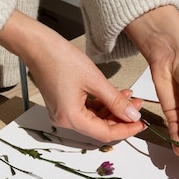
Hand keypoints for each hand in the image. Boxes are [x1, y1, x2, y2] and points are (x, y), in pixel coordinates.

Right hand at [0, 10, 144, 142]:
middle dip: (121, 118)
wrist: (37, 45)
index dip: (126, 130)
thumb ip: (116, 101)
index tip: (141, 124)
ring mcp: (63, 114)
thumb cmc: (59, 58)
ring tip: (129, 98)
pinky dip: (102, 105)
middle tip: (138, 107)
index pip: (105, 133)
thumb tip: (132, 116)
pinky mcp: (64, 105)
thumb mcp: (95, 80)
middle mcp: (65, 121)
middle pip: (100, 128)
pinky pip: (87, 111)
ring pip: (95, 119)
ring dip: (113, 110)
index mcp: (71, 118)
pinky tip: (115, 95)